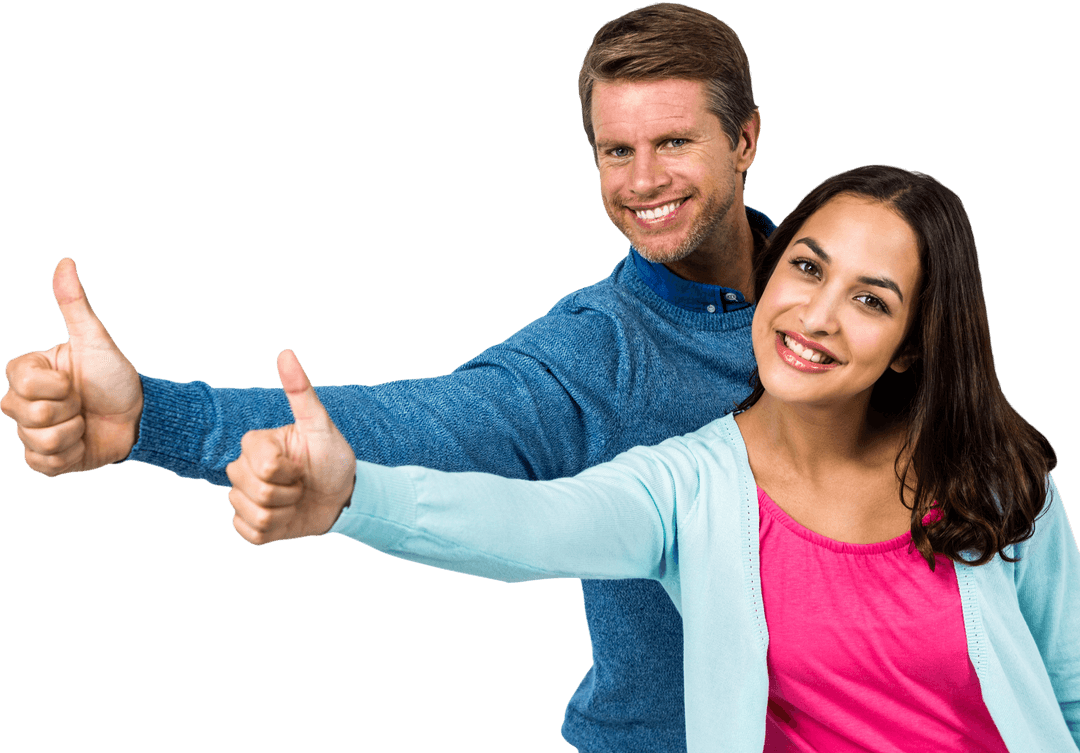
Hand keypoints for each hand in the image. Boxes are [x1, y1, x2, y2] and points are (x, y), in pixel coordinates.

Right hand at [1, 258, 142, 474]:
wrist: (140, 416)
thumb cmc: (116, 377)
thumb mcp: (95, 340)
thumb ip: (74, 305)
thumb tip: (65, 261)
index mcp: (29, 374)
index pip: (22, 383)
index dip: (56, 386)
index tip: (75, 381)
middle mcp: (24, 403)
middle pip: (26, 413)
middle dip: (68, 409)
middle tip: (83, 403)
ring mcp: (32, 432)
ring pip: (37, 440)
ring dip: (73, 433)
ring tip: (85, 422)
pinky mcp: (45, 460)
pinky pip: (43, 464)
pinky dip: (69, 455)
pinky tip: (82, 443)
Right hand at [226, 349, 355, 544]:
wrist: (342, 497)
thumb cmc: (332, 458)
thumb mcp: (321, 426)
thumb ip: (301, 392)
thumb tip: (286, 353)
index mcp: (255, 444)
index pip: (263, 466)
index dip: (289, 471)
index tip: (303, 464)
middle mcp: (242, 469)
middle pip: (256, 491)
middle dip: (289, 492)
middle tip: (302, 483)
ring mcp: (242, 498)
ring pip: (255, 514)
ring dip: (286, 512)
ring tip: (297, 499)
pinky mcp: (247, 525)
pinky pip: (251, 534)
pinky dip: (276, 530)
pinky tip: (287, 518)